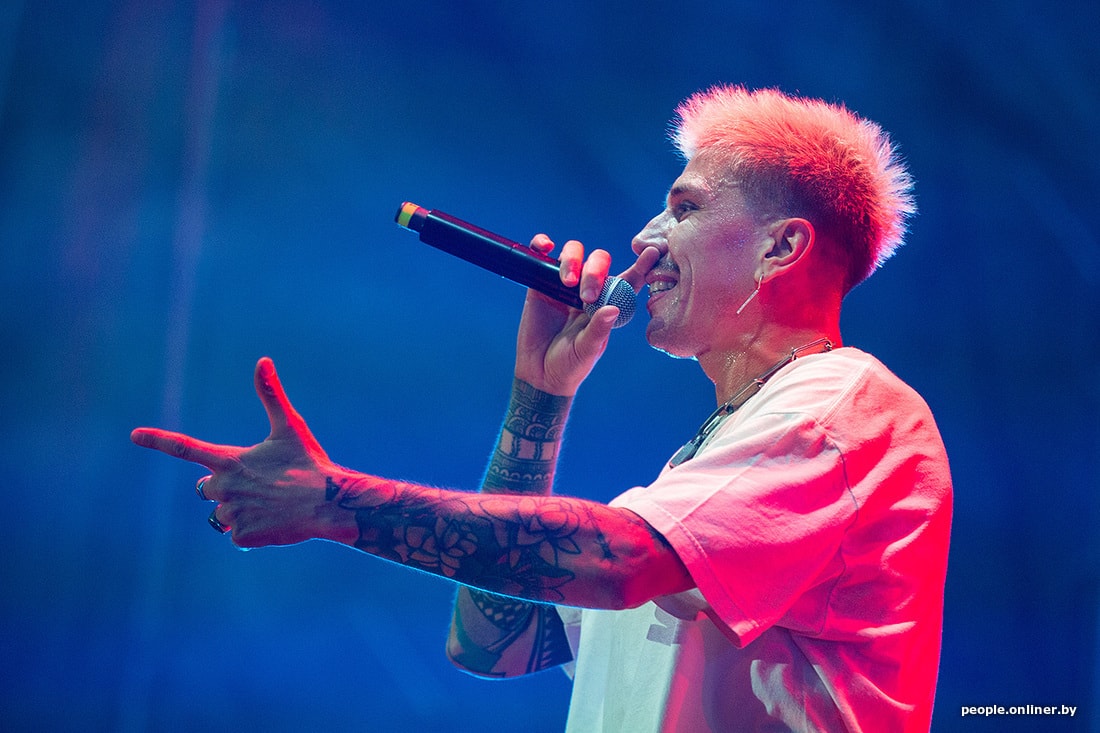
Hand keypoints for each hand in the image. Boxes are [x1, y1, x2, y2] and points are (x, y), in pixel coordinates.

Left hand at [131, 358, 351, 547]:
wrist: (327, 504)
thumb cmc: (308, 463)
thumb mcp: (290, 427)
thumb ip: (271, 396)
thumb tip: (263, 360)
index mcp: (229, 460)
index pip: (185, 448)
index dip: (158, 440)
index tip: (134, 435)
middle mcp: (223, 488)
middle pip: (206, 489)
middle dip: (225, 488)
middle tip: (259, 485)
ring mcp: (231, 513)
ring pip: (224, 514)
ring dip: (242, 510)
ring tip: (272, 505)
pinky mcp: (243, 535)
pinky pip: (239, 534)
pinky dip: (255, 530)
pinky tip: (276, 522)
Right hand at [514, 236, 659, 395]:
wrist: (540, 374)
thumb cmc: (571, 365)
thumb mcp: (588, 350)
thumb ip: (599, 330)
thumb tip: (613, 308)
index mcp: (607, 304)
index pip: (628, 280)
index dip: (641, 266)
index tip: (651, 253)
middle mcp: (588, 290)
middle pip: (599, 261)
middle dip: (596, 271)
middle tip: (586, 296)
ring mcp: (563, 286)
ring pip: (574, 253)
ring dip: (572, 261)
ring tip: (567, 283)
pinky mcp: (540, 284)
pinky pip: (541, 256)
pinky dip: (542, 245)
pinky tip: (545, 247)